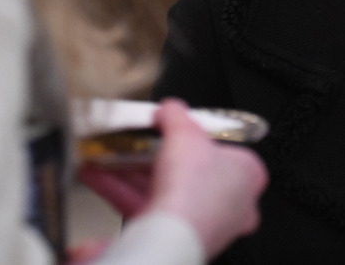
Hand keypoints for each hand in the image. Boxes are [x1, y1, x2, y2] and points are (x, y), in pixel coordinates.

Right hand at [78, 98, 268, 258]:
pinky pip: (145, 207)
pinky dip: (120, 190)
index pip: (224, 149)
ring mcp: (202, 223)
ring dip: (129, 171)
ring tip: (107, 154)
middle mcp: (231, 205)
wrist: (173, 234)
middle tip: (135, 141)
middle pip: (187, 171)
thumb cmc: (196, 189)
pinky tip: (97, 175)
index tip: (171, 127)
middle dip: (153, 156)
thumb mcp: (185, 131)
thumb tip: (169, 108)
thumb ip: (176, 115)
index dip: (195, 136)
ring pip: (161, 190)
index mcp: (247, 176)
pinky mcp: (173, 237)